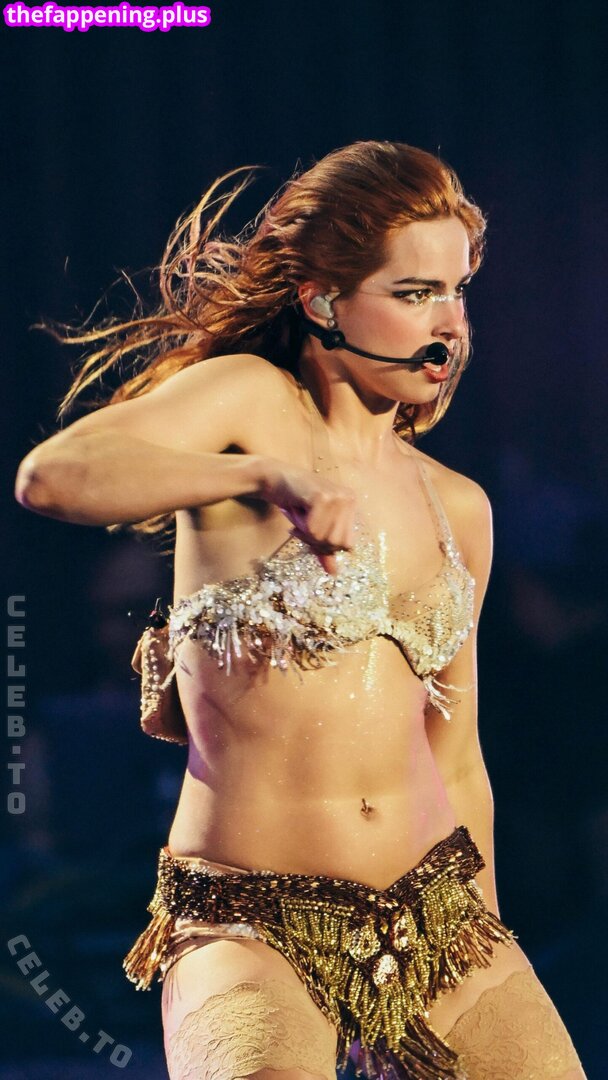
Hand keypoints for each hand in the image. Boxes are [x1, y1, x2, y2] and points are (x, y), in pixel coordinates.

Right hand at [261, 461, 356, 575]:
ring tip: (299, 515)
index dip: (326, 546)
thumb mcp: (313, 525)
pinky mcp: (321, 497)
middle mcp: (348, 498)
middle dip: (315, 540)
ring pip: (325, 538)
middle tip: (301, 525)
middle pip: (337, 543)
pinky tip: (296, 511)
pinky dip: (300, 526)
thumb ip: (324, 548)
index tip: (310, 533)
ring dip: (305, 532)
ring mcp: (337, 496)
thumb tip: (334, 573)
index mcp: (351, 504)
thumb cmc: (295, 501)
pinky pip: (313, 529)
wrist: (274, 478)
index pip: (347, 545)